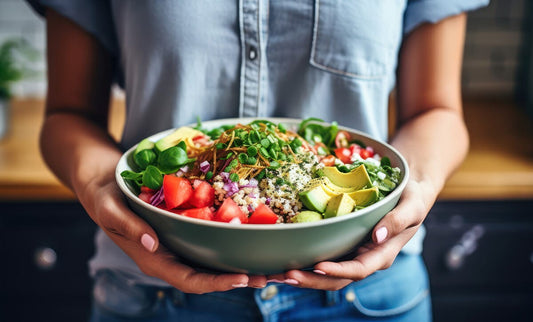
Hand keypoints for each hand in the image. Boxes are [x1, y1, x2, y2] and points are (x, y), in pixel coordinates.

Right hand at [79, 176, 266, 293]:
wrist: (104, 184)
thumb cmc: (104, 197)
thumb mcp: (110, 209)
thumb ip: (130, 228)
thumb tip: (153, 245)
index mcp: (154, 260)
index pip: (188, 280)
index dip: (216, 283)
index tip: (242, 279)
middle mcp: (170, 258)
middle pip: (208, 277)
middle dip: (238, 279)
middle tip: (270, 276)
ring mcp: (179, 247)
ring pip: (213, 263)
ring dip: (241, 266)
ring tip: (271, 265)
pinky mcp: (185, 232)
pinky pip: (211, 244)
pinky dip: (232, 246)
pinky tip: (252, 240)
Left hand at [266, 178, 432, 289]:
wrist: (410, 192)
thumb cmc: (413, 198)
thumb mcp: (412, 206)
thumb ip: (396, 222)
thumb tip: (376, 236)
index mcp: (382, 254)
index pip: (358, 269)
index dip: (338, 270)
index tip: (318, 266)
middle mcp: (365, 258)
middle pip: (337, 278)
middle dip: (311, 279)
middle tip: (285, 275)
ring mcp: (353, 254)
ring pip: (327, 273)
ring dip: (303, 275)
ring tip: (276, 274)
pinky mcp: (344, 245)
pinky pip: (324, 257)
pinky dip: (305, 261)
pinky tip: (284, 259)